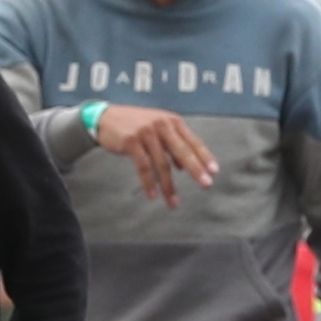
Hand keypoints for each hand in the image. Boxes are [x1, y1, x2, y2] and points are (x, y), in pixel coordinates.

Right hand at [95, 104, 218, 205]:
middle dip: (196, 170)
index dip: (204, 157)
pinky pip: (144, 167)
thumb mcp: (158, 128)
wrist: (106, 117)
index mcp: (172, 121)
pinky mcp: (131, 142)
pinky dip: (149, 183)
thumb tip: (184, 168)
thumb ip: (173, 144)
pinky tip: (153, 195)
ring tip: (173, 202)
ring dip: (168, 186)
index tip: (214, 171)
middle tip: (206, 185)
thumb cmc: (135, 124)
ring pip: (162, 164)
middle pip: (182, 151)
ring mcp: (146, 133)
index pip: (193, 141)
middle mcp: (161, 125)